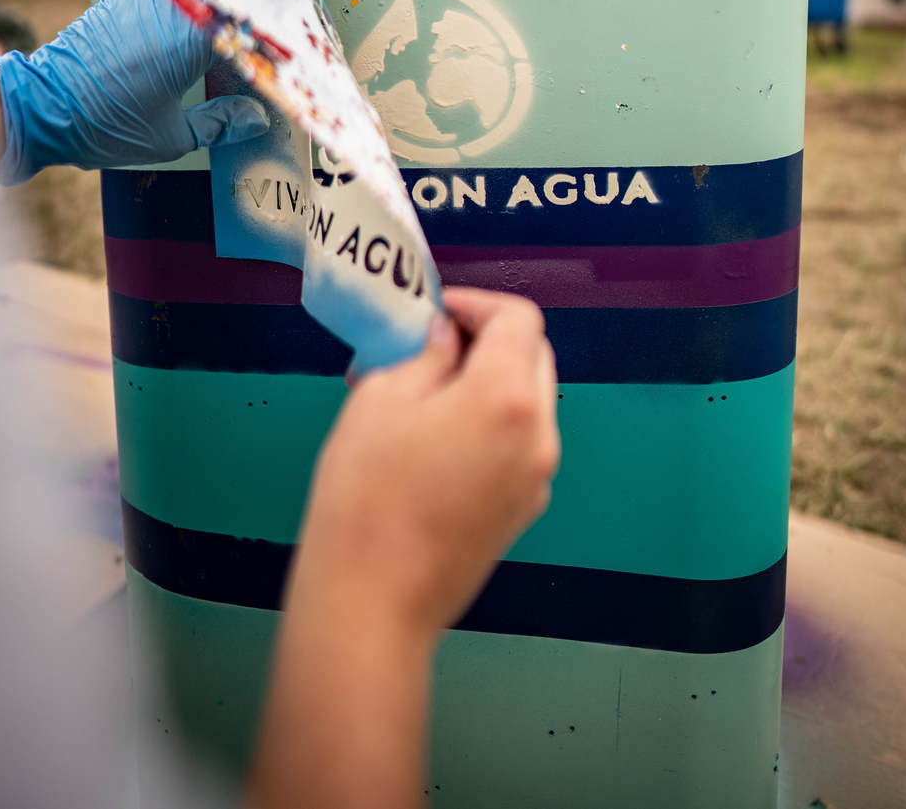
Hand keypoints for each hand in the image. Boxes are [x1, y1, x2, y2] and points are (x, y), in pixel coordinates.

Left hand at [0, 0, 268, 183]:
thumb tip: (256, 120)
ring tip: (216, 25)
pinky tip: (176, 22)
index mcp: (189, 37)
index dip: (271, 24)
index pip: (245, 16)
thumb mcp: (173, 135)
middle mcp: (167, 6)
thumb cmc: (108, 124)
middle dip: (239, 1)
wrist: (43, 108)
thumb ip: (221, 122)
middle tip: (252, 30)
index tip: (287, 40)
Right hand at [249, 289, 558, 808]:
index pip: (519, 319)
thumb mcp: (380, 399)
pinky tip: (436, 438)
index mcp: (509, 396)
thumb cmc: (366, 495)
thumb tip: (445, 338)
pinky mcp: (524, 511)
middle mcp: (540, 435)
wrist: (371, 603)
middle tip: (431, 343)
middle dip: (488, 339)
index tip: (436, 310)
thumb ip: (424, 355)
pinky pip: (520, 443)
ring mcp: (538, 478)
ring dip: (490, 380)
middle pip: (533, 356)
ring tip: (425, 391)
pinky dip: (491, 422)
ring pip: (530, 401)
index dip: (476, 303)